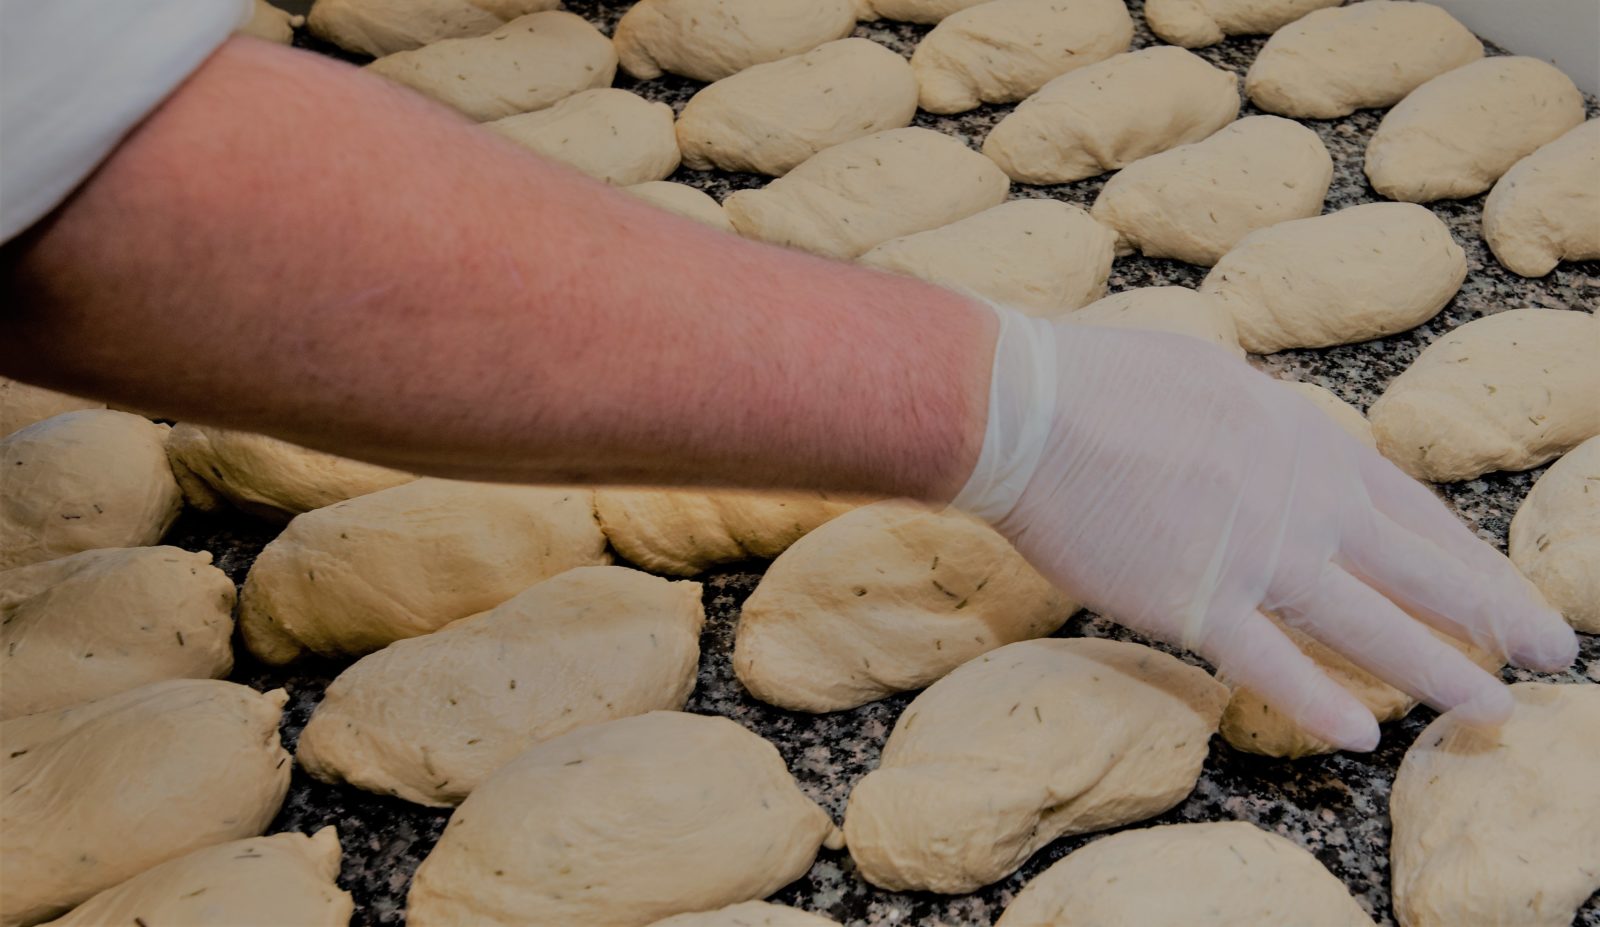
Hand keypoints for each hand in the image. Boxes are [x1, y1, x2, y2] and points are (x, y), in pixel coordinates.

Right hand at [955, 306, 1577, 750]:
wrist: (1029, 408)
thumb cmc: (1101, 380)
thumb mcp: (1208, 376)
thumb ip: (1256, 422)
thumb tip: (1267, 439)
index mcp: (1304, 438)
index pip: (1409, 509)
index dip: (1464, 554)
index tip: (1503, 585)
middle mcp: (1301, 499)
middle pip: (1418, 569)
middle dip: (1493, 613)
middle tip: (1552, 651)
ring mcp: (1256, 554)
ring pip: (1369, 625)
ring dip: (1438, 672)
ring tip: (1491, 710)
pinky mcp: (1197, 603)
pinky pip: (1272, 665)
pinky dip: (1319, 702)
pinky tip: (1362, 735)